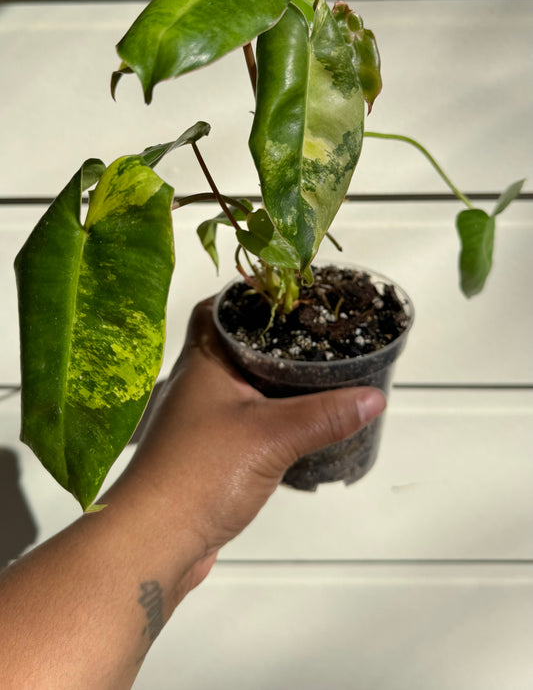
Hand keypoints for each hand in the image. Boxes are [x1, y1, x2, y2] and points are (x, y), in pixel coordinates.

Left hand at [123, 298, 386, 567]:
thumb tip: (373, 397)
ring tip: (316, 375)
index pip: (217, 309)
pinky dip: (270, 417)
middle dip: (273, 340)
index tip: (291, 295)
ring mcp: (199, 420)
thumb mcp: (272, 436)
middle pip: (234, 346)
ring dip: (272, 381)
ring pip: (241, 386)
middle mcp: (196, 384)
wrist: (154, 541)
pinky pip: (243, 422)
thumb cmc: (199, 473)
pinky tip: (297, 426)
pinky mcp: (207, 454)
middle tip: (316, 333)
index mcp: (203, 362)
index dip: (250, 296)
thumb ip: (324, 414)